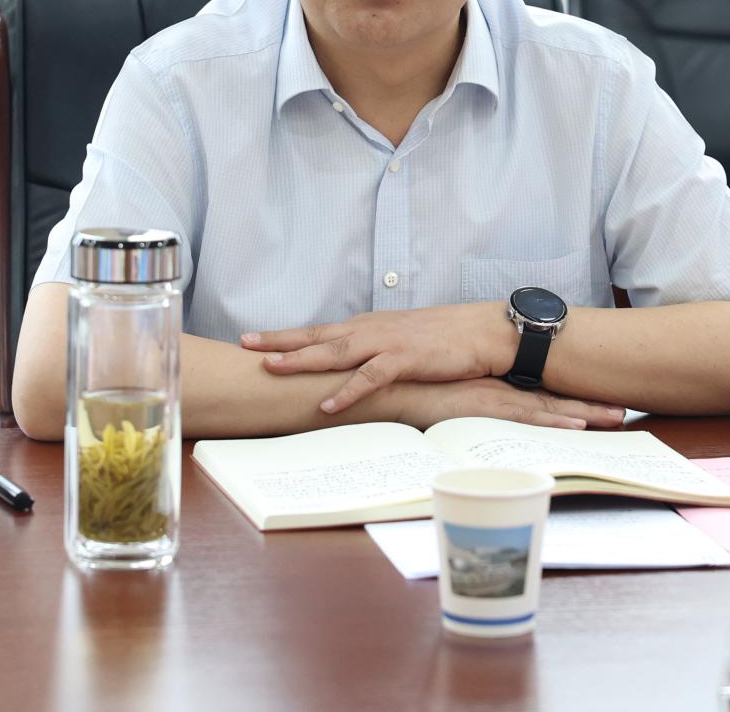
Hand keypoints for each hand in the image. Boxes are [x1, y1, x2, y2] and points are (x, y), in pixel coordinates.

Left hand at [242, 304, 513, 412]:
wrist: (483, 331)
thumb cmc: (445, 339)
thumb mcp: (402, 342)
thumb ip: (375, 352)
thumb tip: (352, 369)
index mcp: (369, 326)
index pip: (319, 331)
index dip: (286, 335)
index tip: (254, 339)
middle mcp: (371, 330)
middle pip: (318, 336)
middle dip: (280, 341)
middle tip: (245, 345)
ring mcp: (387, 343)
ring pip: (336, 352)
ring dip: (303, 360)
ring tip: (272, 368)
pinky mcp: (407, 360)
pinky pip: (370, 377)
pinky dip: (347, 390)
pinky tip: (327, 404)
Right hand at [387, 378, 625, 431]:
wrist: (381, 384)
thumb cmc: (405, 396)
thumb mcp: (440, 406)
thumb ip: (458, 413)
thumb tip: (469, 428)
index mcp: (491, 388)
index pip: (538, 395)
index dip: (570, 399)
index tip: (599, 405)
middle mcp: (498, 389)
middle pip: (553, 398)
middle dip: (590, 405)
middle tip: (624, 410)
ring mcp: (493, 397)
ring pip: (548, 406)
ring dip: (584, 411)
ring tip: (617, 416)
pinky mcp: (482, 405)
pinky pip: (525, 416)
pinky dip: (553, 419)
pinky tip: (579, 424)